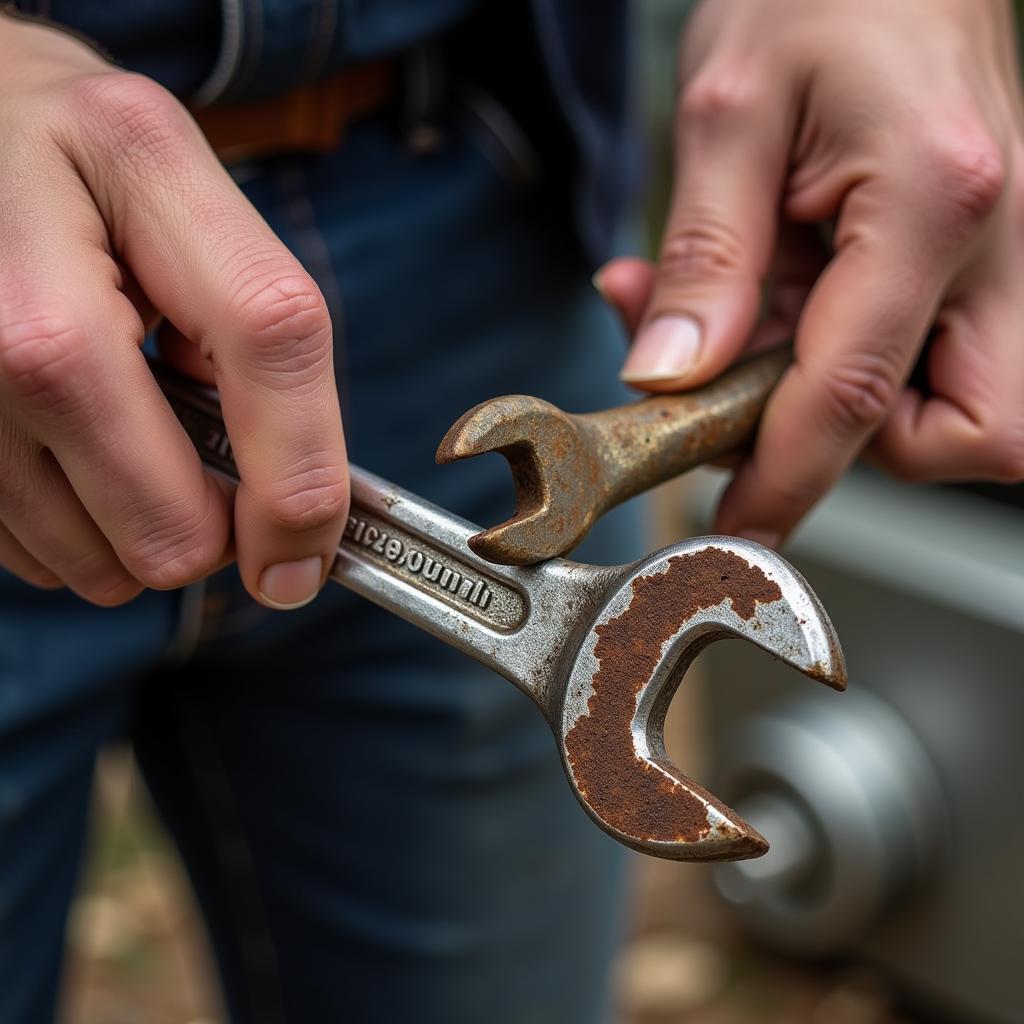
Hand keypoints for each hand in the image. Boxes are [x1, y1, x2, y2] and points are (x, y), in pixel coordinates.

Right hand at [0, 15, 347, 607]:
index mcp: (139, 168)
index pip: (267, 339)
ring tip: (120, 434)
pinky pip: (31, 555)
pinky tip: (63, 444)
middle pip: (166, 521)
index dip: (303, 482)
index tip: (302, 557)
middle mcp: (26, 283)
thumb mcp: (196, 209)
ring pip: (96, 563)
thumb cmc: (95, 175)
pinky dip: (70, 527)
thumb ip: (262, 340)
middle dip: (209, 527)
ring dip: (135, 531)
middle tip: (198, 466)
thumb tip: (290, 516)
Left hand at [600, 0, 1023, 545]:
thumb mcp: (725, 114)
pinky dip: (869, 365)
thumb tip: (669, 380)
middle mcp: (999, 240)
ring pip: (969, 411)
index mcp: (931, 200)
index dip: (783, 479)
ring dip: (861, 406)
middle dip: (859, 445)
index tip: (735, 528)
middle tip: (768, 396)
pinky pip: (945, 361)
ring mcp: (1010, 253)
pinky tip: (809, 306)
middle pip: (967, 433)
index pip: (851, 395)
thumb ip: (703, 262)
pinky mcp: (992, 259)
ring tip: (780, 325)